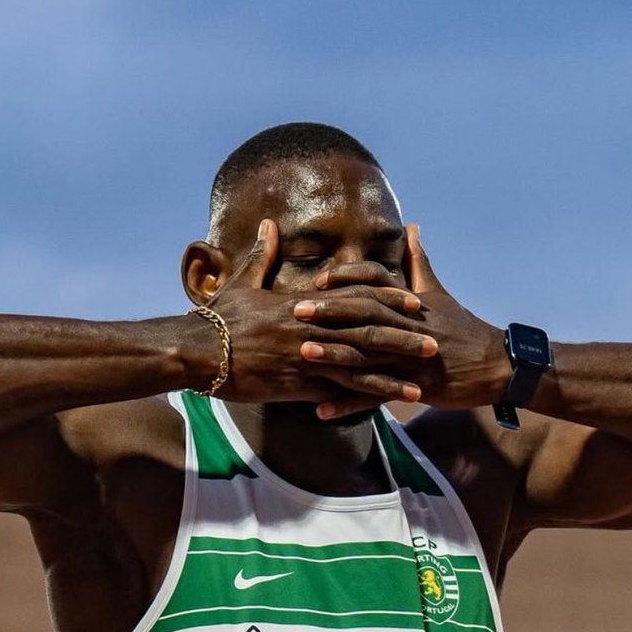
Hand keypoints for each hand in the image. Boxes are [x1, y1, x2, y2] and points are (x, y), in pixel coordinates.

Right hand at [201, 220, 433, 413]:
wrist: (198, 350)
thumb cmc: (218, 320)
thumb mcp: (242, 283)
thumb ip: (262, 256)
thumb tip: (268, 225)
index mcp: (304, 303)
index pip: (355, 297)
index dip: (388, 300)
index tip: (414, 303)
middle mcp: (312, 328)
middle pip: (367, 330)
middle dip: (402, 337)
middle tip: (433, 342)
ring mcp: (306, 356)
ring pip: (360, 363)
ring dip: (393, 372)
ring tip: (421, 380)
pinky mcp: (296, 383)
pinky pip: (337, 391)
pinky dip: (362, 398)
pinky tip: (385, 407)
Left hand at [300, 225, 511, 417]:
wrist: (495, 365)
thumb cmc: (463, 329)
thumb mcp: (439, 293)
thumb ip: (419, 262)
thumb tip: (411, 228)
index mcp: (409, 303)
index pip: (375, 282)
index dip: (346, 279)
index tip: (318, 281)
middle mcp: (407, 326)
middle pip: (365, 314)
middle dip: (330, 311)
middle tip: (296, 309)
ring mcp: (411, 357)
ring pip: (368, 354)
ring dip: (334, 354)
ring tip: (302, 354)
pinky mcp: (415, 385)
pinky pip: (376, 397)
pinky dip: (349, 404)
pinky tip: (322, 410)